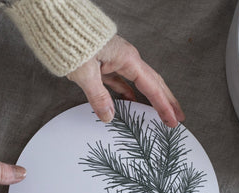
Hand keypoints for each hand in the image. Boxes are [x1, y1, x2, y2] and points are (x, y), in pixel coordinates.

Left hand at [67, 35, 184, 126]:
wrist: (60, 26)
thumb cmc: (73, 42)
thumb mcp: (86, 73)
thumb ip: (98, 97)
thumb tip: (108, 116)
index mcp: (127, 59)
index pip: (151, 87)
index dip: (163, 106)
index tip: (172, 120)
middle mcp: (126, 59)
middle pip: (153, 84)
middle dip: (167, 101)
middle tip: (178, 117)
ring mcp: (117, 62)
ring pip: (140, 84)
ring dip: (151, 99)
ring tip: (161, 113)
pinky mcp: (106, 65)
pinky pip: (123, 83)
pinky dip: (129, 95)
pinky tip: (132, 104)